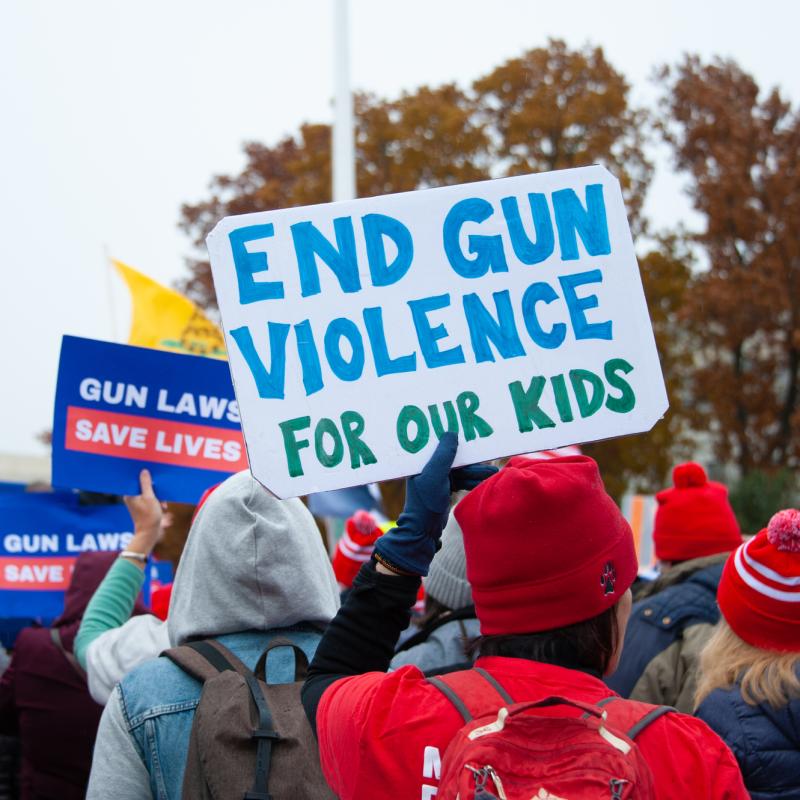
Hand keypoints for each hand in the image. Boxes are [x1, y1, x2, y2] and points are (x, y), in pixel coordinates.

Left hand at [124, 470, 166, 559]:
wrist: (149, 533)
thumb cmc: (148, 516)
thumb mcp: (150, 497)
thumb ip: (146, 484)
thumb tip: (144, 471)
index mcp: (130, 494)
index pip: (137, 480)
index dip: (145, 478)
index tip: (153, 479)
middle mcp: (131, 497)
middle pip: (144, 486)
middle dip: (155, 490)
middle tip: (161, 496)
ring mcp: (137, 502)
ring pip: (150, 493)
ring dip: (158, 497)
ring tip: (162, 504)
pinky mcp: (143, 507)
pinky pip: (151, 499)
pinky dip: (157, 501)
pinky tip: (162, 507)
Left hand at [374, 433, 496, 575]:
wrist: (424, 531)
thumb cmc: (426, 503)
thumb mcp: (435, 476)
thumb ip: (444, 455)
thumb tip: (452, 433)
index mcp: (420, 461)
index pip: (440, 445)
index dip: (456, 440)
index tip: (473, 437)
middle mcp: (428, 467)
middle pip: (453, 458)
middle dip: (471, 460)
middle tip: (489, 459)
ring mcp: (436, 479)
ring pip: (460, 470)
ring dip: (475, 472)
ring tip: (493, 474)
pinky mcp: (444, 489)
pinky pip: (461, 480)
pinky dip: (472, 481)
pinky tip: (484, 482)